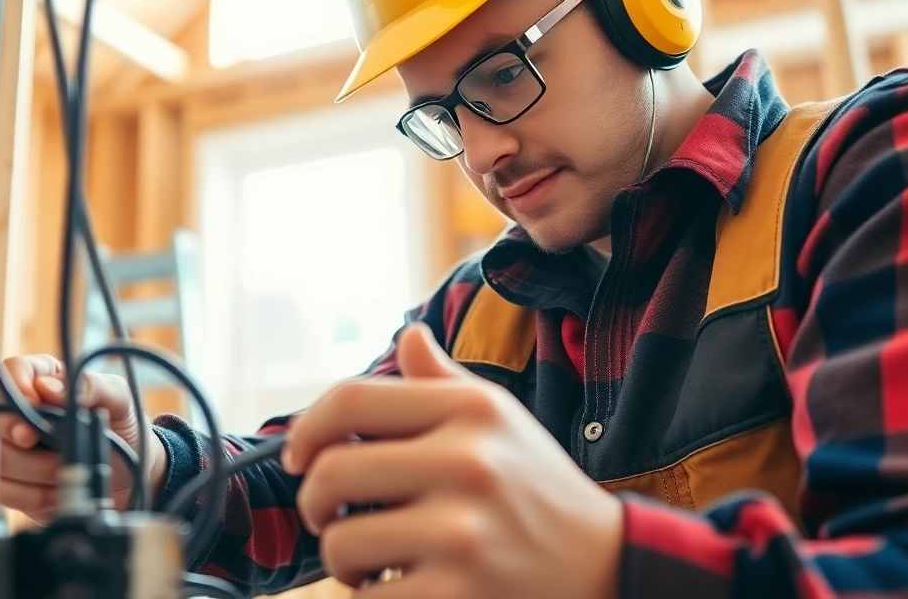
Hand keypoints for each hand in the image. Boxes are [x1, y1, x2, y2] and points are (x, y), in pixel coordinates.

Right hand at [0, 354, 167, 522]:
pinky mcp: (13, 484)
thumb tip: (50, 389)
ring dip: (38, 469)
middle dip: (14, 431)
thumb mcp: (119, 398)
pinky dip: (35, 495)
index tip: (35, 403)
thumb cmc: (120, 428)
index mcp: (44, 379)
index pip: (12, 371)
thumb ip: (91, 385)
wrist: (129, 473)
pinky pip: (4, 491)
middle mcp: (20, 412)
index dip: (16, 386)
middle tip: (36, 440)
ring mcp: (12, 449)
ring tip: (69, 467)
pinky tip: (59, 490)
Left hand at [282, 324, 623, 598]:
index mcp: (471, 409)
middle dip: (315, 503)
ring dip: (342, 559)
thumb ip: (445, 382)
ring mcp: (465, 531)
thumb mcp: (502, 421)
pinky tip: (399, 588)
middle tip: (329, 517)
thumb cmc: (537, 489)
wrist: (608, 567)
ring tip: (370, 560)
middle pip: (332, 473)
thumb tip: (407, 336)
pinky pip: (369, 597)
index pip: (351, 401)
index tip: (298, 456)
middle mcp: (469, 461)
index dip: (307, 428)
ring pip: (341, 542)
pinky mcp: (461, 592)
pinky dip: (370, 597)